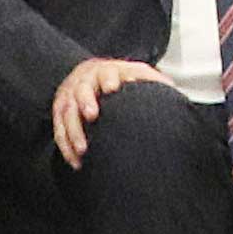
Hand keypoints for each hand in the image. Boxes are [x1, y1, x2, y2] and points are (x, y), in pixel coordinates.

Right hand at [51, 56, 169, 164]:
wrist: (86, 72)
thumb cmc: (117, 78)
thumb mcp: (134, 73)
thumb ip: (151, 80)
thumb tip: (174, 91)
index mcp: (105, 72)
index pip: (106, 72)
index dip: (108, 79)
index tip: (113, 88)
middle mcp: (84, 82)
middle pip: (81, 90)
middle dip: (86, 102)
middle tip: (92, 116)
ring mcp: (69, 96)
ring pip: (67, 113)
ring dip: (73, 131)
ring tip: (83, 150)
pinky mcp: (60, 111)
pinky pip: (58, 129)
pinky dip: (65, 146)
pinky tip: (76, 161)